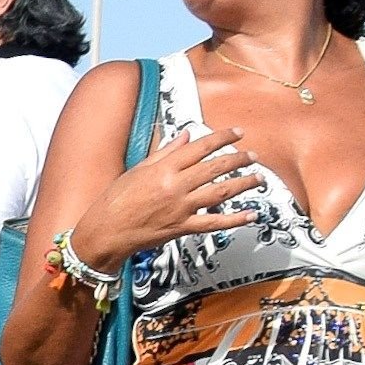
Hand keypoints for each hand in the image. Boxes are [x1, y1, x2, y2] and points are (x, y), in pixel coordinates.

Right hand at [73, 124, 263, 267]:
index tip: (238, 133)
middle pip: (216, 167)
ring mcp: (181, 207)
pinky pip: (214, 222)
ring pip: (221, 191)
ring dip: (243, 183)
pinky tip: (251, 214)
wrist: (105, 231)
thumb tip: (186, 136)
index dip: (223, 137)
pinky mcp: (182, 227)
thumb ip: (166, 152)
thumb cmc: (115, 200)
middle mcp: (175, 185)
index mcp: (164, 168)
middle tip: (253, 156)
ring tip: (258, 178)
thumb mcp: (138, 169)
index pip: (201, 147)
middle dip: (239, 159)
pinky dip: (235, 219)